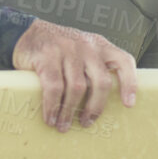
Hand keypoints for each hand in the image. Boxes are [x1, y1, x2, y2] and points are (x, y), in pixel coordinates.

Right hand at [10, 19, 137, 131]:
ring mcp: (67, 50)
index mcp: (100, 45)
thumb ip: (93, 68)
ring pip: (77, 88)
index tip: (128, 104)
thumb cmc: (59, 50)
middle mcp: (87, 46)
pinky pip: (54, 87)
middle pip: (101, 82)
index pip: (124, 61)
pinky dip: (53, 106)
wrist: (27, 32)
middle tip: (86, 122)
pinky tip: (50, 118)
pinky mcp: (47, 56)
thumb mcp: (83, 51)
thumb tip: (101, 103)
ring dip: (70, 112)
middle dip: (95, 107)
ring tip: (63, 126)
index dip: (130, 83)